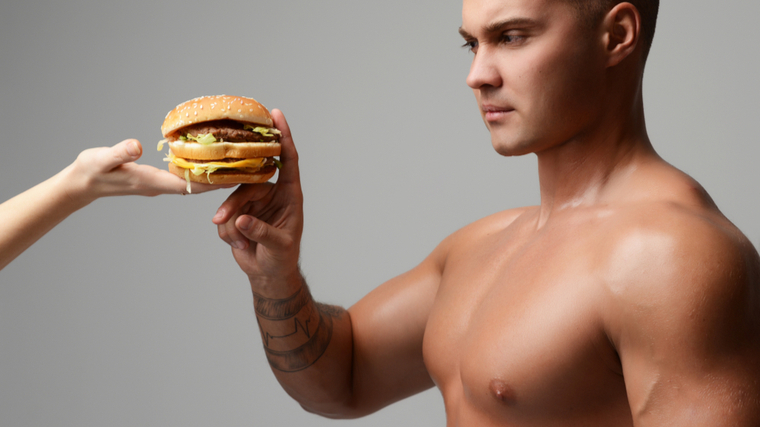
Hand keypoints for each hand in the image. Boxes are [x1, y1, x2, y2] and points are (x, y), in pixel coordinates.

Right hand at [65, 138, 232, 203]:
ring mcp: (159, 184)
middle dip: (221, 179)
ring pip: (193, 182)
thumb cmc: (91, 170)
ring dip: (213, 175)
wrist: (80, 183)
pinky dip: (198, 169)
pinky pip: (183, 176)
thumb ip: (120, 153)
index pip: (191, 184)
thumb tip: (137, 146)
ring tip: (235, 163)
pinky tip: (207, 159)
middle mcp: (161, 185)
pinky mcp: (155, 179)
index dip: (215, 180)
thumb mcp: (102, 158)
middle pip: (198, 185)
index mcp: (153, 182)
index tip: (237, 175)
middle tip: (246, 169)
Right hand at [212, 109, 303, 291]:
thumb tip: (241, 220)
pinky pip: (225, 217)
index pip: (288, 160)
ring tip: (236, 241)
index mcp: (290, 194)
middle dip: (233, 202)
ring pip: (231, 201)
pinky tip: (238, 245)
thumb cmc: (282, 258)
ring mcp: (253, 203)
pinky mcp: (237, 213)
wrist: (267, 275)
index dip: (283, 137)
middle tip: (222, 219)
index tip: (276, 114)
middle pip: (247, 184)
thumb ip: (262, 232)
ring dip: (229, 222)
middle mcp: (271, 193)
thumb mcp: (278, 247)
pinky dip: (227, 233)